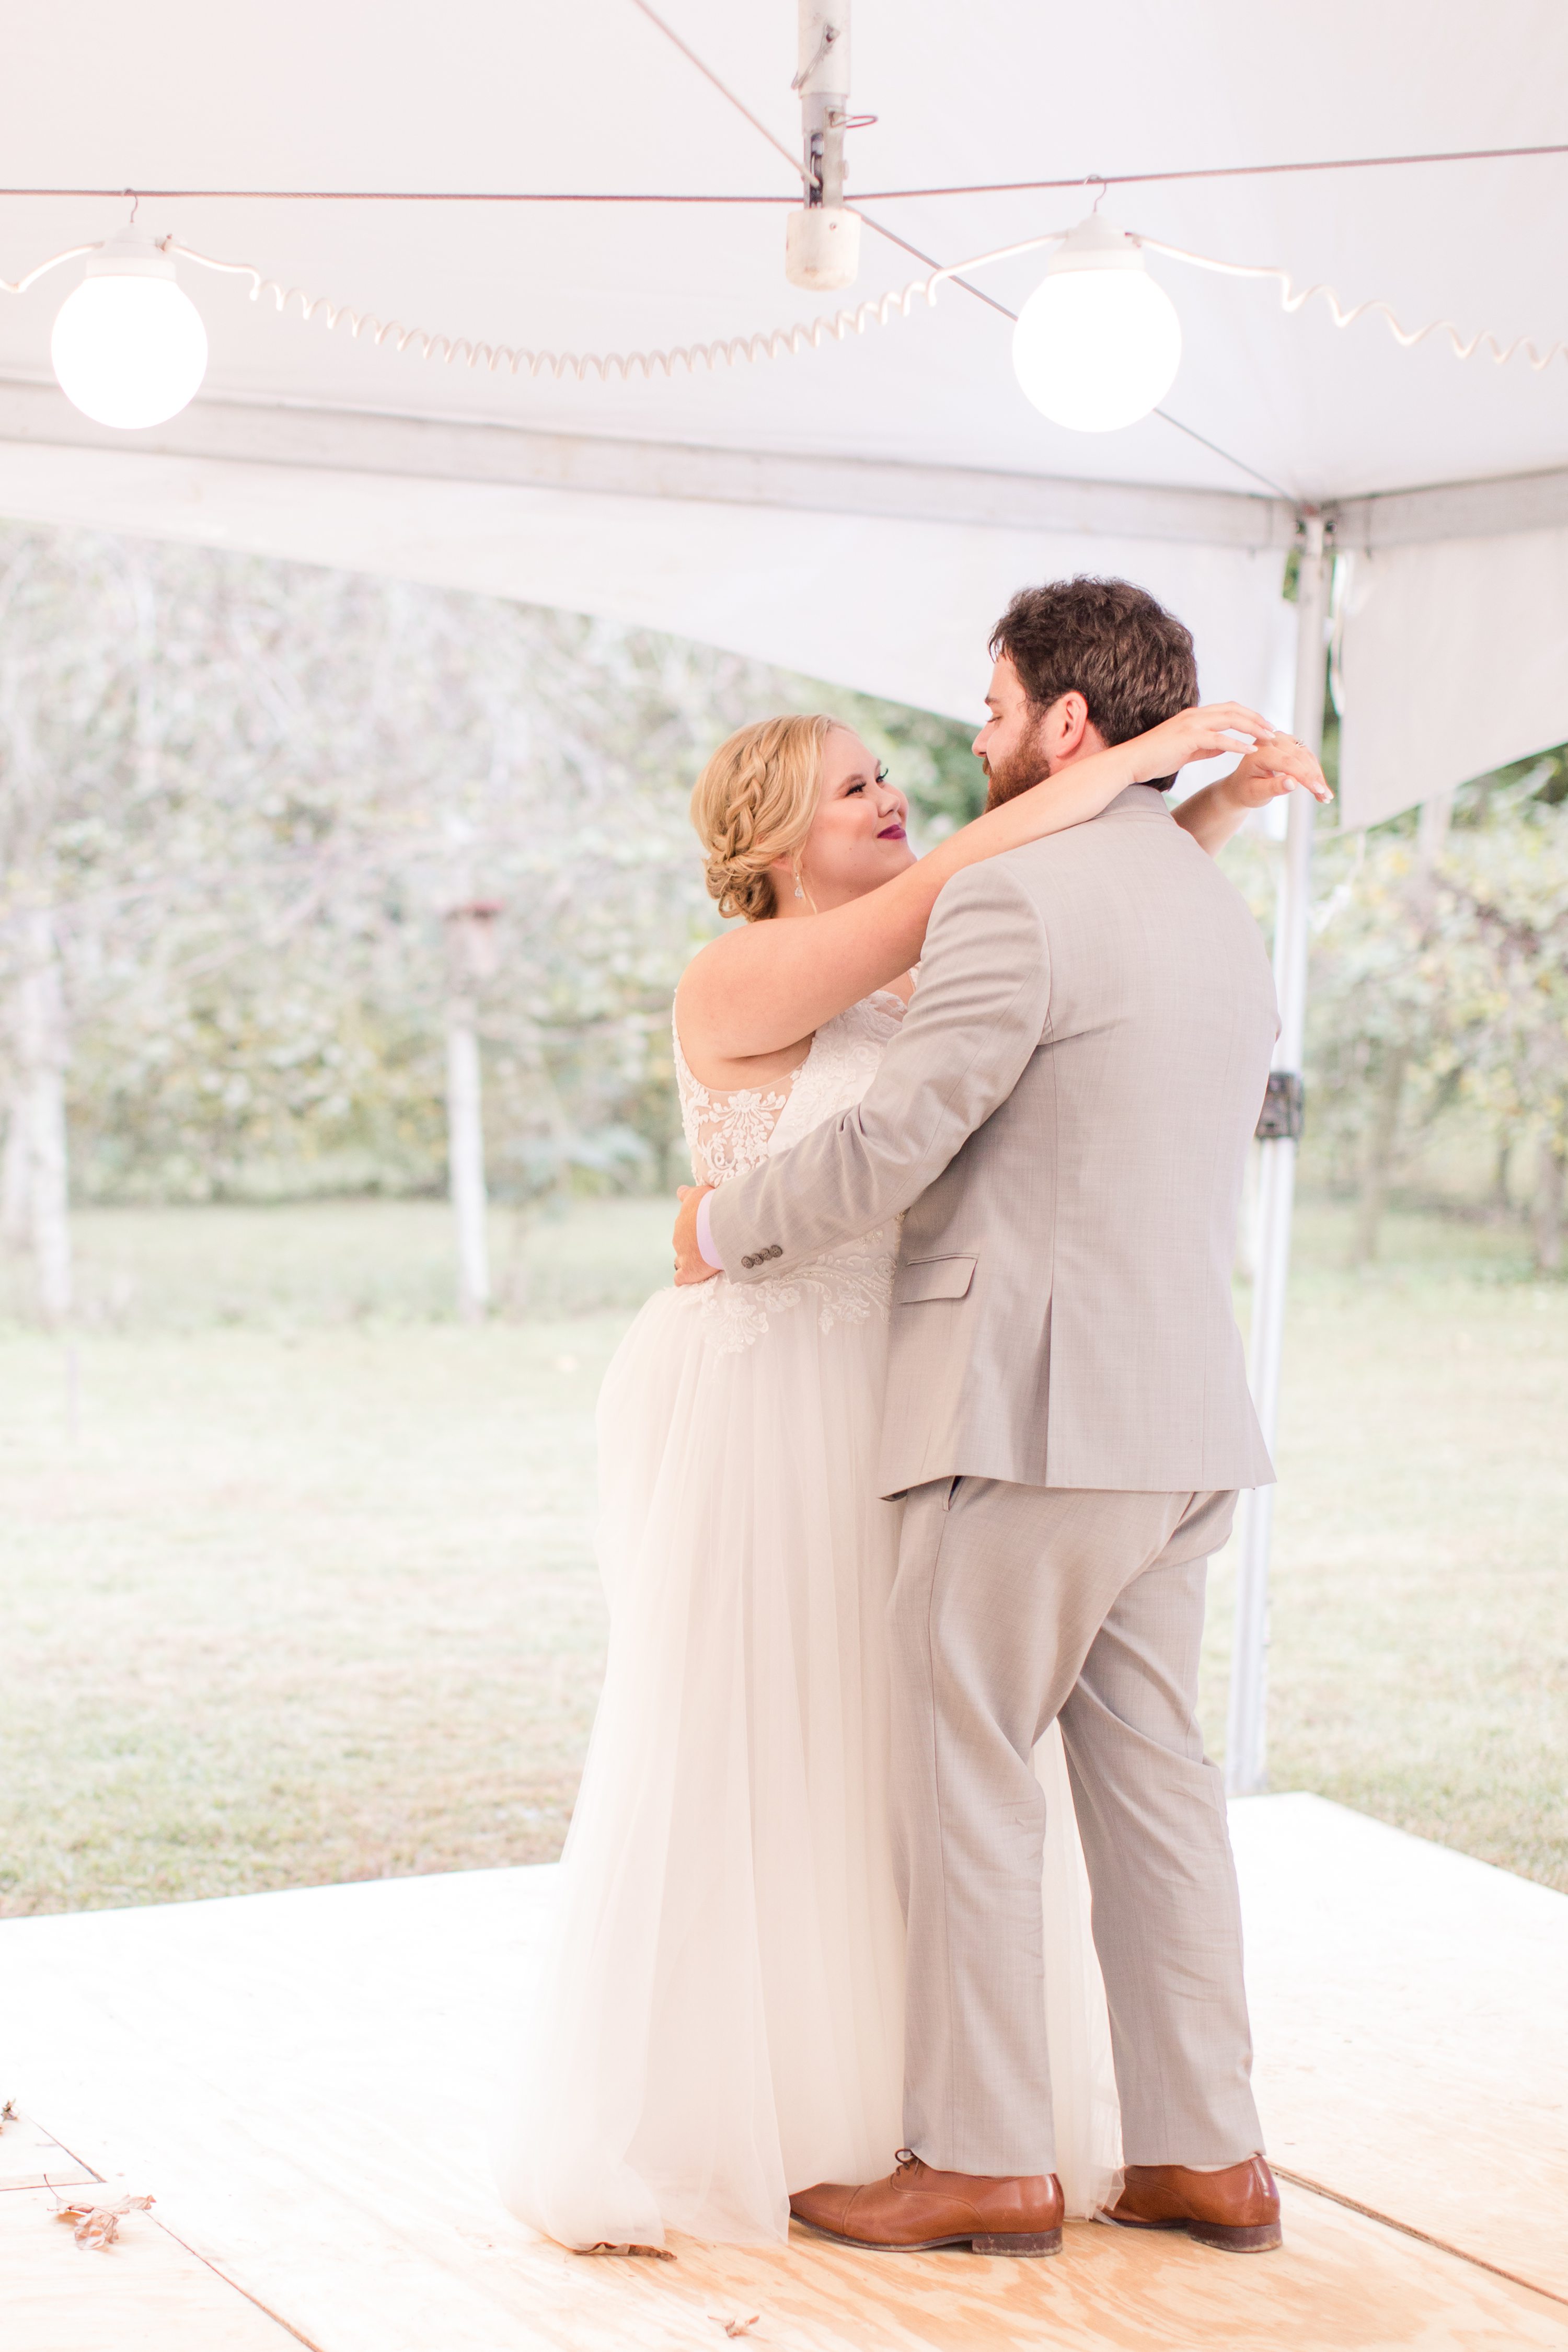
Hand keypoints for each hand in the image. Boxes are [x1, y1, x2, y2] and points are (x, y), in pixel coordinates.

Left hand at [673, 1184, 718, 1285]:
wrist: (723, 1223)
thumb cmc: (718, 1205)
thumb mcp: (703, 1191)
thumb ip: (690, 1194)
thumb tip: (680, 1191)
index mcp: (686, 1212)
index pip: (683, 1212)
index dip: (690, 1217)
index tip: (696, 1218)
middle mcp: (680, 1232)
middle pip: (683, 1238)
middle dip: (694, 1241)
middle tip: (713, 1242)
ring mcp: (682, 1252)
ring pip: (681, 1258)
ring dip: (690, 1258)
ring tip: (705, 1261)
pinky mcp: (689, 1269)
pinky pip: (680, 1277)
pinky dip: (685, 1278)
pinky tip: (692, 1277)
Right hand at [1128, 701, 1276, 781]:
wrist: (1132, 761)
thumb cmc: (1155, 758)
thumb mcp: (1186, 750)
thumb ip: (1207, 746)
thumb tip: (1226, 746)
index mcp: (1194, 716)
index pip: (1228, 709)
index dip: (1248, 716)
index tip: (1263, 726)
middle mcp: (1194, 715)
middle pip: (1234, 710)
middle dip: (1256, 718)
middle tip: (1273, 729)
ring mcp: (1191, 724)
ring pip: (1230, 720)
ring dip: (1252, 728)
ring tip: (1268, 737)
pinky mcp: (1188, 738)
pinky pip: (1219, 739)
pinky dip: (1237, 743)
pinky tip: (1250, 750)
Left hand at [1217, 731, 1333, 810]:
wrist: (1242, 784)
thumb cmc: (1246, 790)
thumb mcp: (1256, 793)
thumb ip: (1273, 787)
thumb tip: (1293, 783)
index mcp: (1259, 751)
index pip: (1287, 762)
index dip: (1305, 776)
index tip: (1318, 791)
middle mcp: (1270, 739)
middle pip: (1300, 757)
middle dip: (1314, 778)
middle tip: (1325, 797)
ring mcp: (1282, 739)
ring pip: (1307, 756)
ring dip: (1317, 776)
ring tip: (1324, 796)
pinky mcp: (1290, 742)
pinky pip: (1307, 756)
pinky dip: (1314, 772)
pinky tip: (1320, 787)